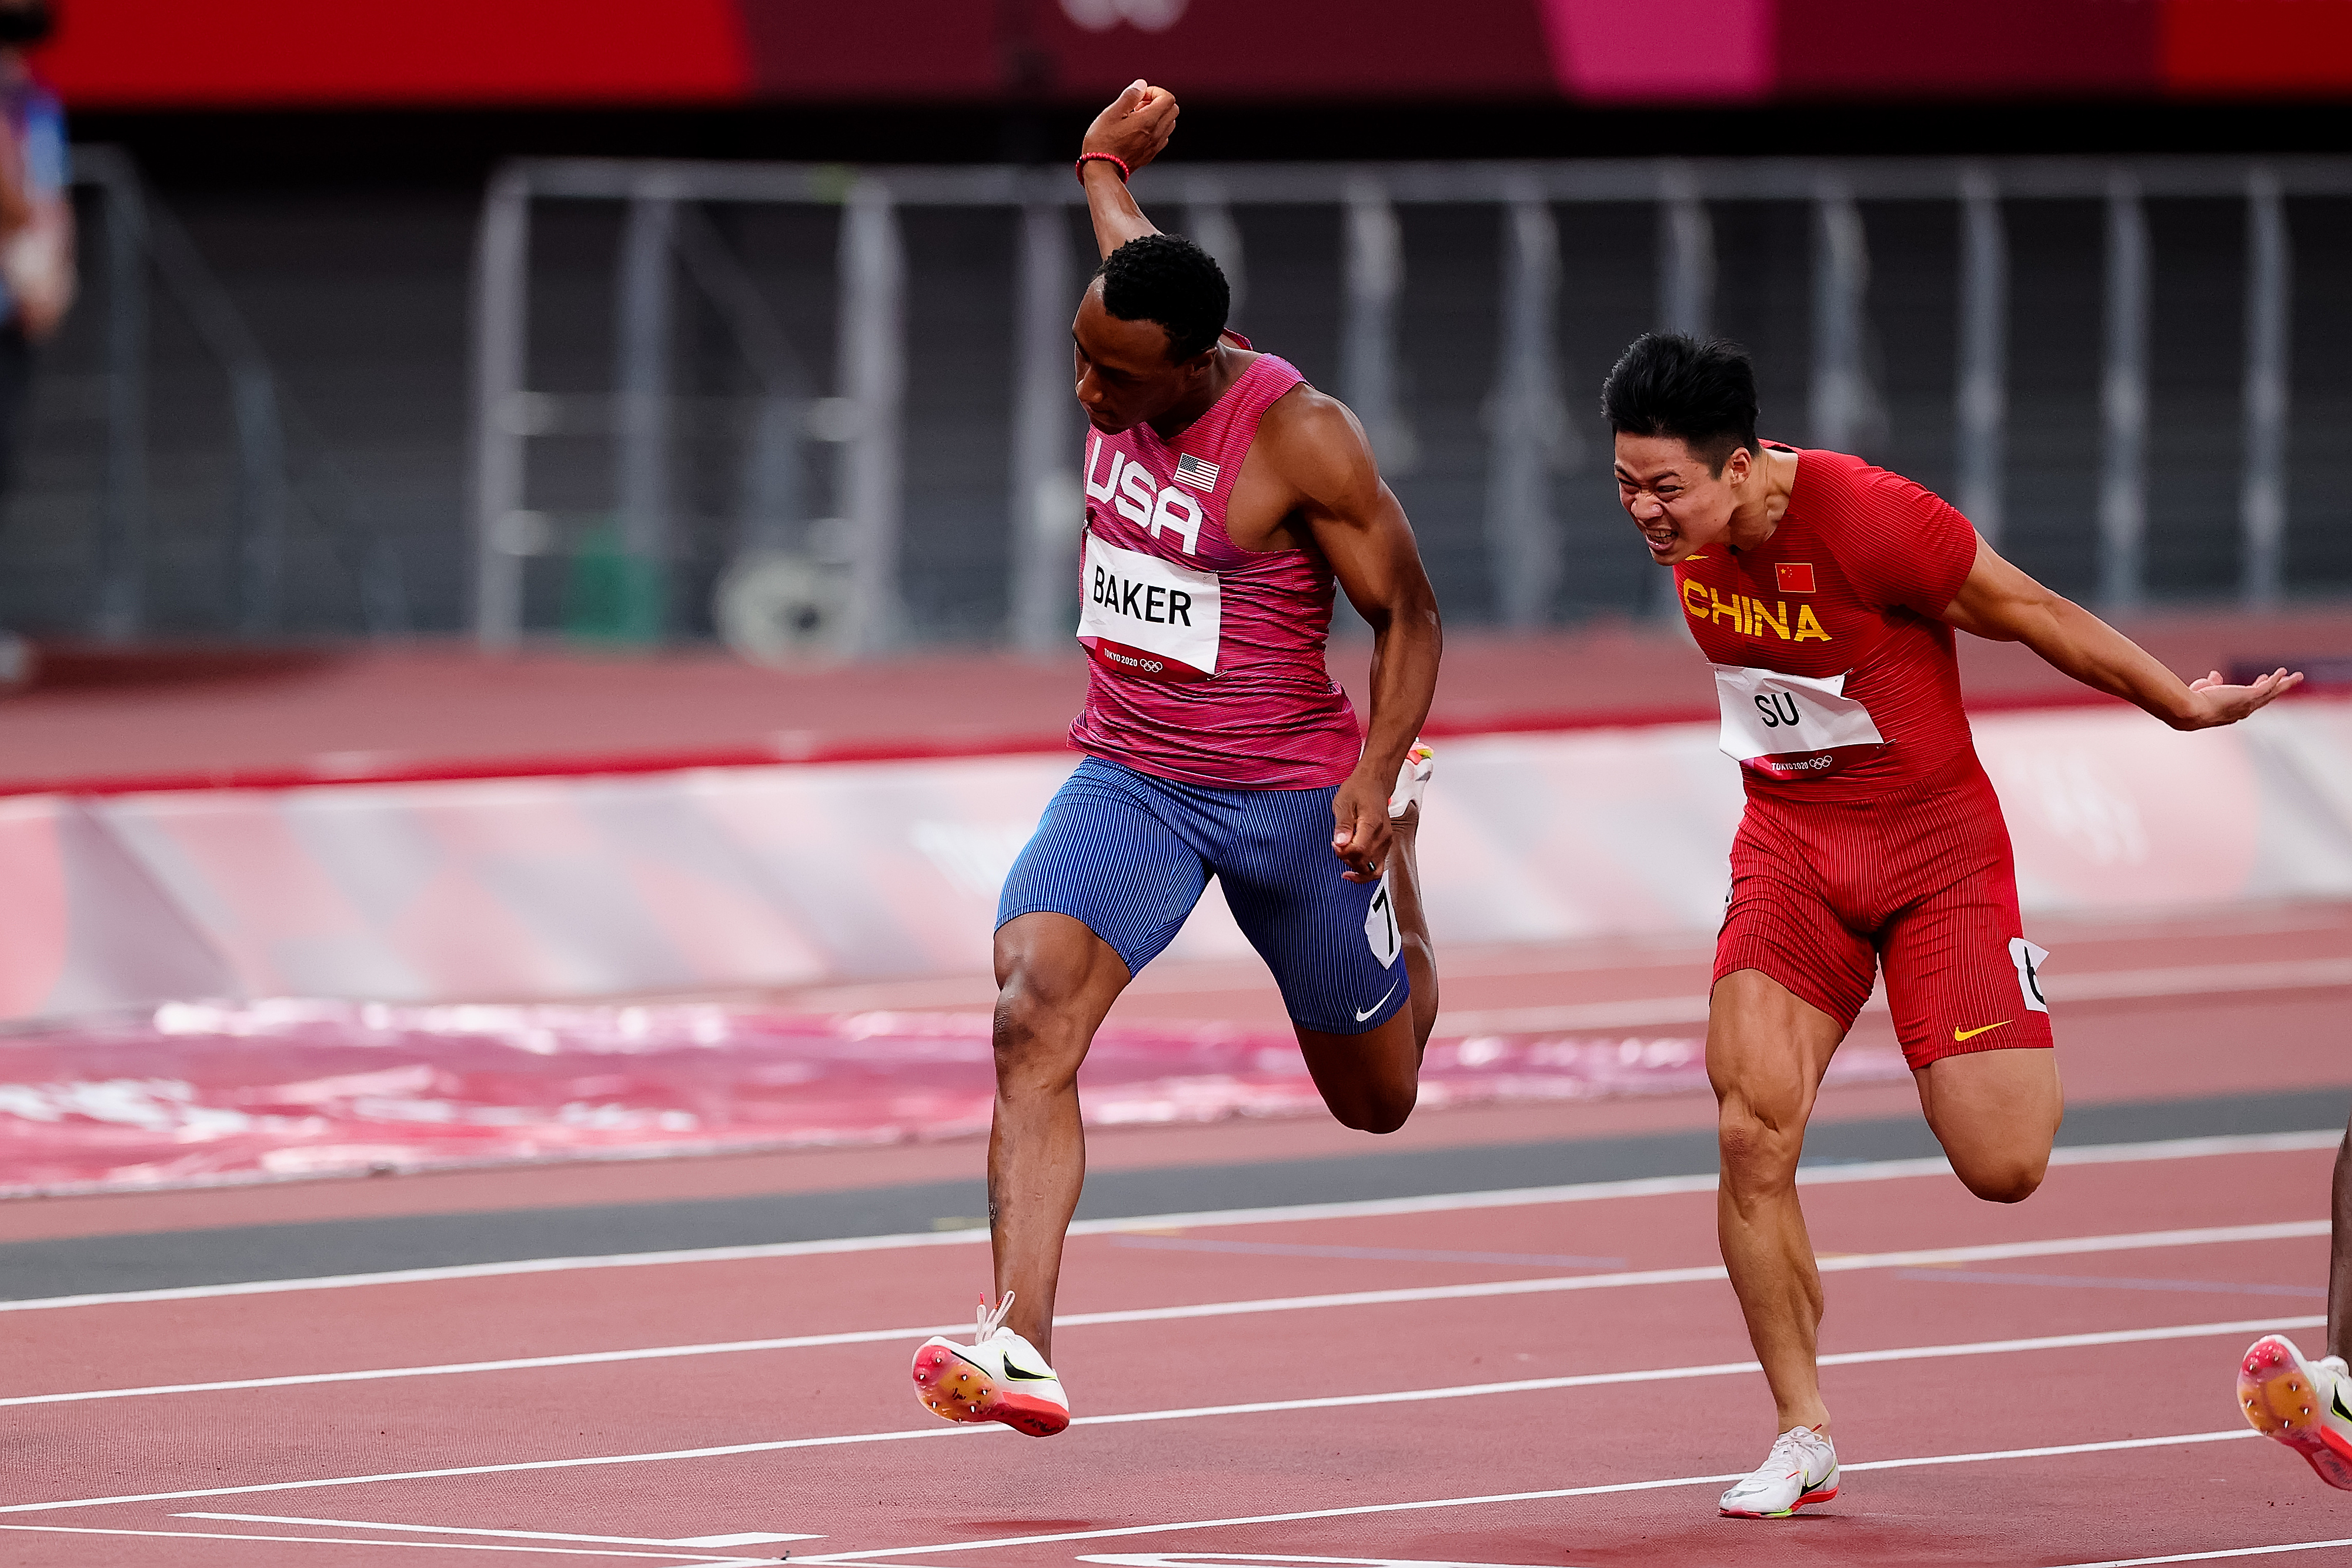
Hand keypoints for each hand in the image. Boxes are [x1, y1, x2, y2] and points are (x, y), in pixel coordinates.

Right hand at [1081, 80, 1178, 174]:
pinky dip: (1156, 129)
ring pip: (1169, 123)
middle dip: (1158, 102)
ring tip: (1137, 118)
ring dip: (1158, 115)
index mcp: (1148, 121)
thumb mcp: (1111, 113)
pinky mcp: (1150, 154)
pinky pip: (1163, 137)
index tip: (1139, 97)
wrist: (1102, 170)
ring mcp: (1155, 146)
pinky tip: (1138, 131)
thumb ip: (1129, 97)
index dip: (1155, 92)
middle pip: (1173, 109)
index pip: (1168, 98)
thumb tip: (1141, 85)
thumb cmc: (1102, 142)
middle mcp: (1156, 134)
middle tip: (1139, 106)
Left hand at [1330, 771, 1392, 883]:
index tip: (1334, 844)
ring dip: (1356, 868)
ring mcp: (1386, 842)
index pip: (1359, 851)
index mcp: (1372, 824)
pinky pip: (1377, 865)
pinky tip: (1352, 864)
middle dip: (1348, 861)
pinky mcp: (1386, 845)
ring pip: (1373, 870)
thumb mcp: (1343, 803)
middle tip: (1337, 846)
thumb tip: (1339, 843)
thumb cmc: (1359, 790)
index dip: (1343, 853)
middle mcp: (1383, 836)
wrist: (1375, 782)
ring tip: (1344, 854)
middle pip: (1365, 864)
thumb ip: (1342, 825)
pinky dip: (1364, 868)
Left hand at [2181, 667, 2302, 727]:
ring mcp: (2249, 704)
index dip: (2258, 690)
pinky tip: (2284, 672)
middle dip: (2278, 689)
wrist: (2192, 710)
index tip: (2262, 679)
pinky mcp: (2250, 696)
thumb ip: (2211, 683)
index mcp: (2234, 711)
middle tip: (2287, 681)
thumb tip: (2214, 675)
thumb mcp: (2204, 690)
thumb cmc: (2193, 702)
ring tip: (2297, 677)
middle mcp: (2244, 710)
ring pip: (2272, 693)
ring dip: (2285, 684)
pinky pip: (2268, 686)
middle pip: (2267, 698)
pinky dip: (2277, 679)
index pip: (2250, 700)